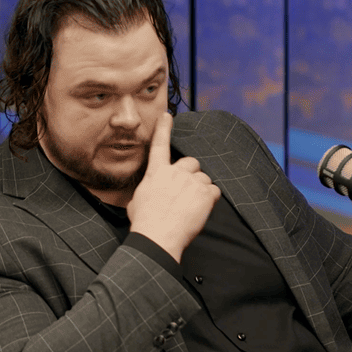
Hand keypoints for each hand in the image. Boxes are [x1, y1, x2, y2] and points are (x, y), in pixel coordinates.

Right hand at [127, 112, 220, 262]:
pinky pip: (214, 191)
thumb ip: (150, 189)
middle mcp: (175, 172)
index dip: (164, 129)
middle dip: (192, 174)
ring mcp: (191, 181)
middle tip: (186, 191)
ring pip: (204, 178)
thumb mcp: (138, 200)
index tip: (167, 115)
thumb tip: (153, 191)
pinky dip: (210, 200)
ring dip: (201, 189)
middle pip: (192, 162)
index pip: (160, 145)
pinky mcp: (205, 194)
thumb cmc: (145, 222)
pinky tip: (200, 211)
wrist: (157, 236)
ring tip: (191, 207)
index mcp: (156, 172)